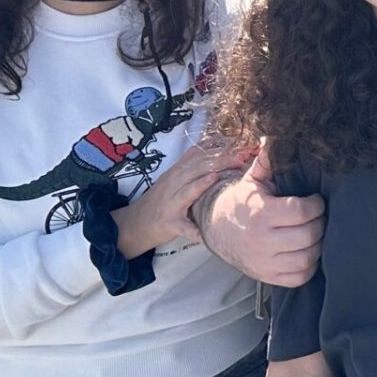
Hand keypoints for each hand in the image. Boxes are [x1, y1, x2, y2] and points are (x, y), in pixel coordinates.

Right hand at [114, 140, 247, 258]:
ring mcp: (171, 203)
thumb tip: (213, 142)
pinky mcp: (169, 223)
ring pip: (187, 192)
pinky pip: (182, 227)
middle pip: (197, 169)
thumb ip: (191, 162)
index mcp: (178, 172)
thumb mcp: (174, 176)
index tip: (240, 143)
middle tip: (240, 158)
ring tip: (216, 178)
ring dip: (201, 184)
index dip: (219, 148)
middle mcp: (174, 183)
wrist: (135, 223)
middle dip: (219, 161)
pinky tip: (203, 233)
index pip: (199, 155)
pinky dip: (193, 230)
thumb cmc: (161, 199)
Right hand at [198, 145, 326, 285]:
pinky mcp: (268, 277)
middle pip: (309, 235)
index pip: (302, 211)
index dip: (316, 204)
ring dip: (318, 244)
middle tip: (318, 216)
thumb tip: (274, 132)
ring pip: (308, 257)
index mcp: (260, 213)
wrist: (216, 230)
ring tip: (314, 231)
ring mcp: (264, 262)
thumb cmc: (242, 202)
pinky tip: (306, 250)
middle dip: (320, 223)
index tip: (315, 200)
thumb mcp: (253, 179)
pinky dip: (309, 265)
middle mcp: (262, 241)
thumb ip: (268, 158)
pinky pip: (300, 277)